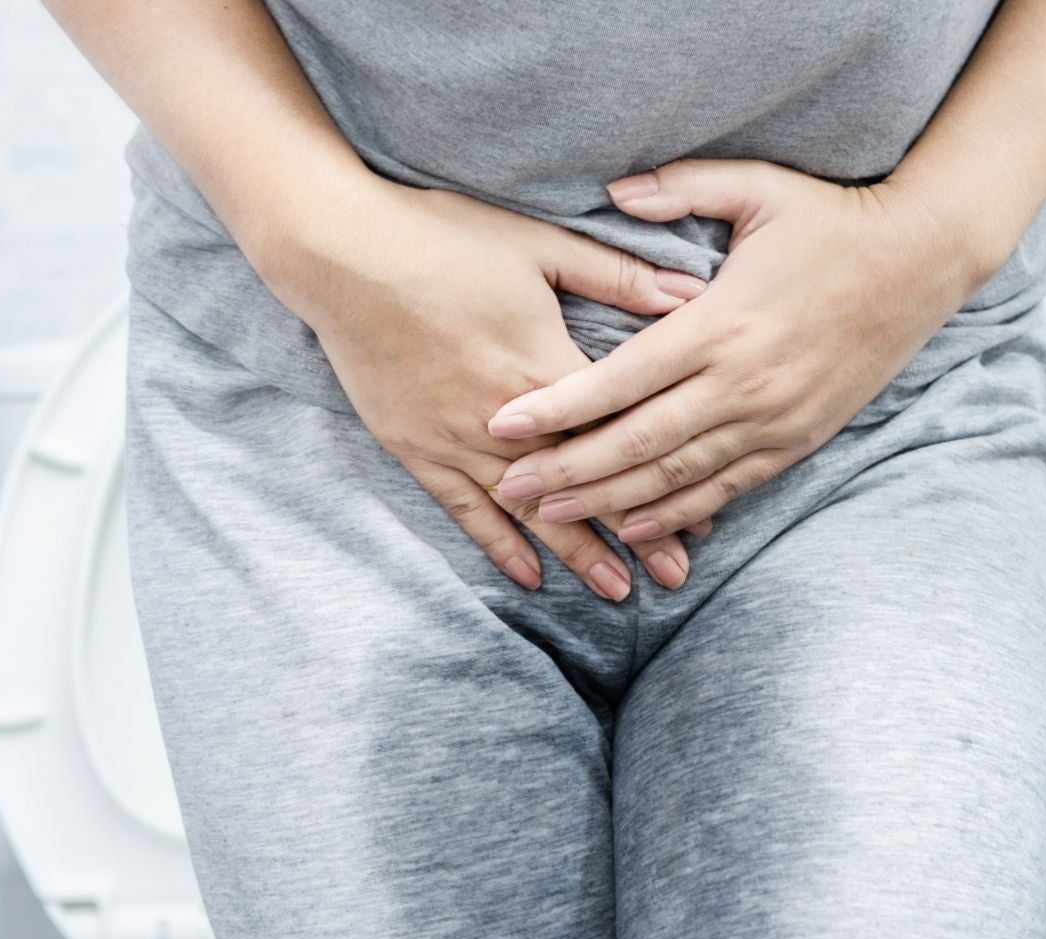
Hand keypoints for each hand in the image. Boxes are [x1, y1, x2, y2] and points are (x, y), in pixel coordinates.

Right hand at [251, 177, 713, 598]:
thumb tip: (694, 292)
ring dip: (574, 552)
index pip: (619, 439)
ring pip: (527, 511)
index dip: (663, 479)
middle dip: (631, 537)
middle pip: (581, 487)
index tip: (704, 517)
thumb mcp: (540, 245)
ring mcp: (456, 439)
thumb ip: (618, 275)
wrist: (342, 254)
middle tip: (676, 580)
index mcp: (545, 368)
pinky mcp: (416, 448)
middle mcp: (505, 419)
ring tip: (617, 593)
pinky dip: (498, 545)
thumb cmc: (443, 238)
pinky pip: (464, 508)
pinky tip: (529, 577)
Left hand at [484, 158, 990, 540]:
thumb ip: (680, 188)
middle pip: (637, 442)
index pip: (621, 378)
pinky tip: (634, 525)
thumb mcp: (758, 187)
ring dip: (609, 501)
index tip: (502, 424)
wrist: (923, 260)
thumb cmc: (832, 219)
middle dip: (566, 469)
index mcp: (721, 323)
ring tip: (551, 513)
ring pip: (676, 476)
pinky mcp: (798, 439)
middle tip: (507, 486)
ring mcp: (773, 419)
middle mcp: (743, 383)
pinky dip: (678, 513)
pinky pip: (727, 488)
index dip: (558, 407)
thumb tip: (611, 189)